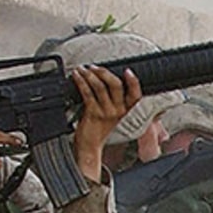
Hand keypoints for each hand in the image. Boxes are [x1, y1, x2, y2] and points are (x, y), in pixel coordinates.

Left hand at [70, 65, 140, 183]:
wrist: (90, 145)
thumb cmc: (99, 128)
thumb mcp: (112, 115)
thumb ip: (114, 100)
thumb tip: (106, 80)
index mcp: (125, 111)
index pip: (135, 95)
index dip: (133, 82)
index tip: (128, 71)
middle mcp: (118, 111)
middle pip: (116, 85)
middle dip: (104, 72)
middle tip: (94, 67)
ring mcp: (106, 112)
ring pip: (100, 87)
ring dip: (89, 75)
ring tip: (83, 69)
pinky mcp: (93, 113)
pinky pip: (87, 93)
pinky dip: (81, 82)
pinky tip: (77, 77)